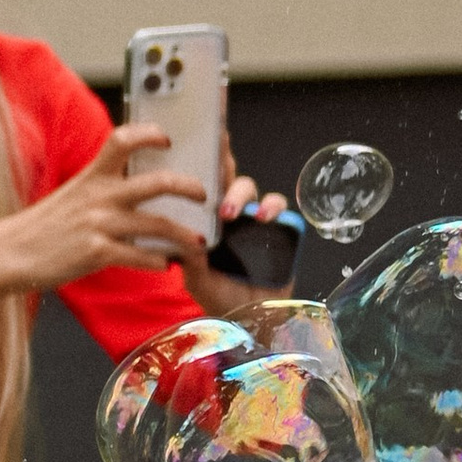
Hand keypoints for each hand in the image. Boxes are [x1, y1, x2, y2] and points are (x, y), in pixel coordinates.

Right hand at [0, 123, 214, 298]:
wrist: (12, 252)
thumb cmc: (47, 225)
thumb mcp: (75, 194)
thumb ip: (105, 187)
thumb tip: (140, 184)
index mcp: (93, 176)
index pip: (123, 140)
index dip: (149, 133)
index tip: (168, 137)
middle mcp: (100, 196)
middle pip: (158, 182)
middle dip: (189, 187)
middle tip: (204, 195)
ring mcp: (100, 224)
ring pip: (158, 225)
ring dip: (184, 236)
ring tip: (199, 243)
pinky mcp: (97, 252)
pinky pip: (141, 257)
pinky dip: (159, 262)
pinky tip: (166, 265)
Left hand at [178, 138, 299, 315]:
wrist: (253, 321)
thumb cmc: (222, 298)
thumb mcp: (197, 279)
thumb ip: (189, 259)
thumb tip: (180, 238)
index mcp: (206, 219)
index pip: (200, 183)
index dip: (198, 160)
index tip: (188, 140)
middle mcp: (230, 214)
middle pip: (225, 177)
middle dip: (223, 167)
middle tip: (215, 177)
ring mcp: (256, 220)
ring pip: (251, 189)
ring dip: (243, 194)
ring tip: (236, 213)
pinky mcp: (281, 229)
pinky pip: (280, 207)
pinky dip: (274, 206)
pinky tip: (265, 217)